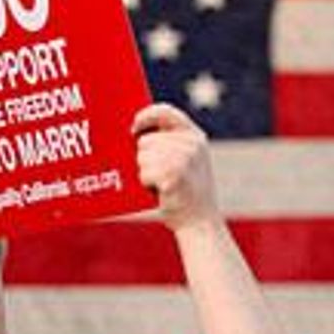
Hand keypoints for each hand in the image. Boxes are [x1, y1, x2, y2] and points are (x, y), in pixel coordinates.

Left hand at [133, 103, 218, 230]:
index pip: (165, 111)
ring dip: (145, 172)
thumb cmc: (185, 192)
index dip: (145, 116)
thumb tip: (132, 133)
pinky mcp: (175, 175)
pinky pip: (145, 173)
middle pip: (146, 140)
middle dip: (144, 157)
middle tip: (161, 175)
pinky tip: (160, 191)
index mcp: (195, 136)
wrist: (200, 222)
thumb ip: (168, 143)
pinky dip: (146, 184)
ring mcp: (185, 159)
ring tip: (161, 184)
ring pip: (142, 157)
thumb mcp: (186, 160)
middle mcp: (192, 144)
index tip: (133, 128)